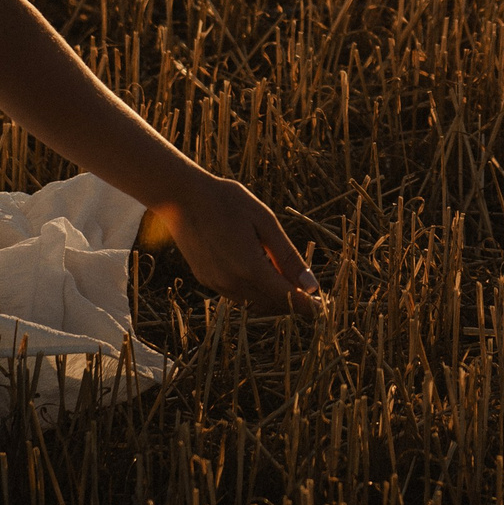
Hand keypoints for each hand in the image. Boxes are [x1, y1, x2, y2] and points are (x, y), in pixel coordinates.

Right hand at [141, 174, 324, 316]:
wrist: (181, 196)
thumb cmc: (228, 201)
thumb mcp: (265, 222)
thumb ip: (287, 256)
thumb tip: (311, 285)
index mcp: (250, 268)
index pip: (287, 298)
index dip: (307, 306)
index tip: (322, 307)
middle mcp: (232, 283)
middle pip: (271, 305)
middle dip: (292, 303)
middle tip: (308, 293)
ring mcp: (216, 284)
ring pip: (253, 303)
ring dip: (272, 298)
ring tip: (286, 281)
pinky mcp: (206, 280)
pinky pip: (237, 295)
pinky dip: (254, 292)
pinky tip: (260, 272)